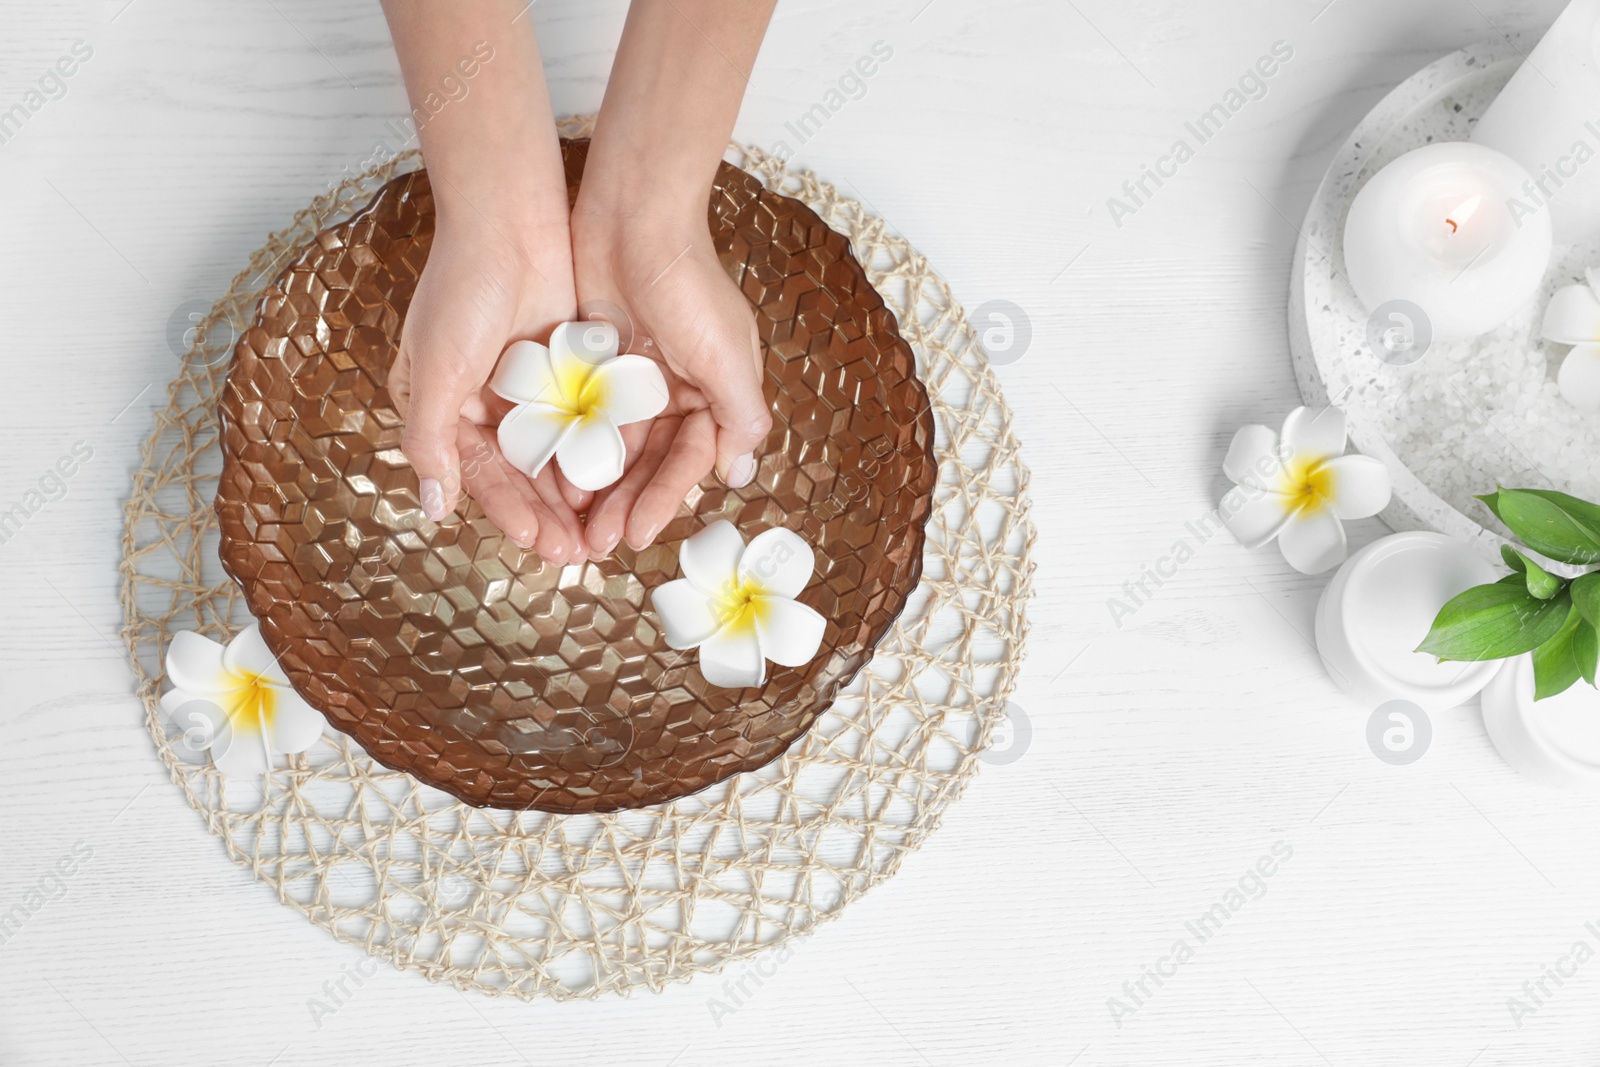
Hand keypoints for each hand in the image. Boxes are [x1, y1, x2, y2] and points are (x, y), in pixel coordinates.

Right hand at [389, 201, 586, 563]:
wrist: (510, 218)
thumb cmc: (461, 289)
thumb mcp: (436, 369)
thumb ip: (432, 440)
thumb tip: (433, 508)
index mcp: (442, 405)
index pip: (480, 475)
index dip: (509, 512)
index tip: (539, 544)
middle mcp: (482, 402)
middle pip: (519, 474)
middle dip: (548, 514)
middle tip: (579, 554)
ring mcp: (526, 386)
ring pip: (553, 455)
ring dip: (574, 493)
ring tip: (599, 530)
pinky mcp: (563, 368)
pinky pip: (580, 422)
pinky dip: (595, 452)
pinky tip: (616, 481)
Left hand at [570, 207, 771, 558]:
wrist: (633, 216)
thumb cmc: (689, 283)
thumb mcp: (727, 354)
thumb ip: (740, 415)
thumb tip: (740, 474)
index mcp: (715, 393)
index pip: (691, 461)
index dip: (665, 499)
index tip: (638, 534)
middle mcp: (677, 393)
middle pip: (650, 464)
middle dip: (626, 505)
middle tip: (596, 545)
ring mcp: (633, 382)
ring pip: (614, 450)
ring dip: (597, 488)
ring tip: (573, 525)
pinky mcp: (594, 367)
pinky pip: (582, 421)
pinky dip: (571, 451)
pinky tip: (552, 481)